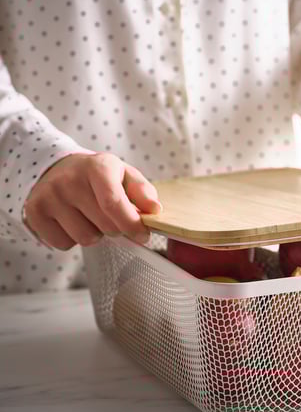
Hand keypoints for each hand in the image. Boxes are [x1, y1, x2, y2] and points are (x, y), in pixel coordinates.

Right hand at [24, 152, 161, 249]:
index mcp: (97, 167)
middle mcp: (70, 180)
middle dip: (116, 228)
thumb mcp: (124, 174)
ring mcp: (49, 196)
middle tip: (111, 216)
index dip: (132, 224)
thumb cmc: (97, 177)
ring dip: (95, 234)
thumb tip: (154, 210)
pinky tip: (71, 221)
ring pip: (86, 239)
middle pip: (105, 225)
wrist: (56, 169)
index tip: (143, 235)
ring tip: (89, 216)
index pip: (115, 203)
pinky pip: (64, 244)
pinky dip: (73, 239)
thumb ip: (143, 191)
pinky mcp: (34, 212)